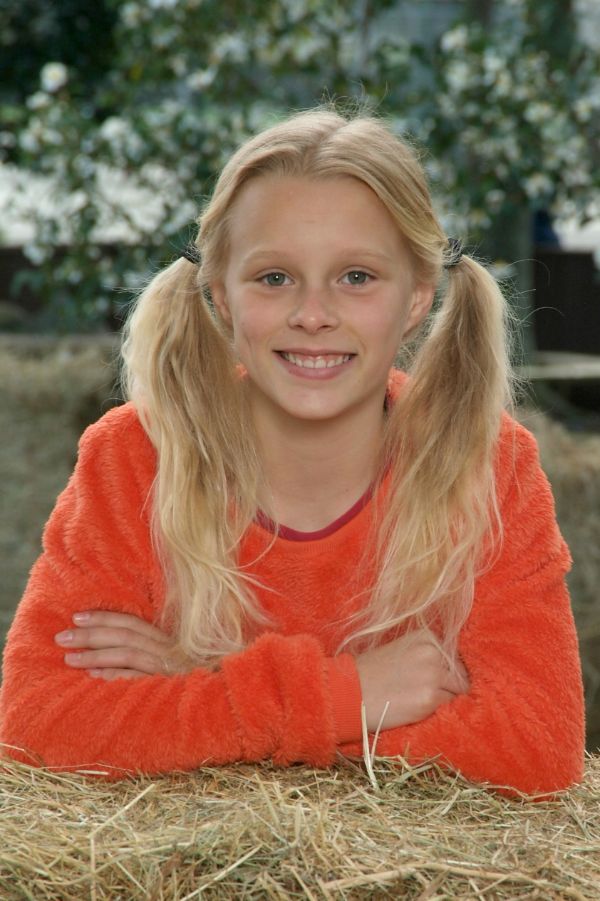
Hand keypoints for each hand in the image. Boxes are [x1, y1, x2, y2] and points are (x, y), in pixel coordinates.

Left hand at [54, 611, 193, 679]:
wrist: (217, 697)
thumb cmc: (188, 680)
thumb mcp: (169, 659)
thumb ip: (146, 649)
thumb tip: (107, 644)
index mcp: (165, 639)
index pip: (130, 623)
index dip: (104, 617)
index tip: (77, 616)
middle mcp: (166, 649)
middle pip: (124, 635)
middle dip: (91, 634)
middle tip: (62, 636)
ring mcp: (167, 668)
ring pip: (127, 653)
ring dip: (96, 654)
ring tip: (69, 658)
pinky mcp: (166, 686)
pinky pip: (135, 678)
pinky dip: (113, 674)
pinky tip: (93, 676)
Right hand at [355, 630, 469, 731]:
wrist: (349, 692)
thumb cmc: (371, 673)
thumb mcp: (402, 650)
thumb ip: (427, 655)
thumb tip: (455, 670)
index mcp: (426, 636)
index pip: (455, 656)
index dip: (447, 672)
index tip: (433, 681)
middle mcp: (433, 652)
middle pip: (460, 674)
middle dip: (449, 687)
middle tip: (424, 694)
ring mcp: (433, 675)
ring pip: (457, 692)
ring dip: (444, 700)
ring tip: (418, 701)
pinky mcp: (429, 699)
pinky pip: (448, 708)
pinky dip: (437, 712)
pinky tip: (416, 708)